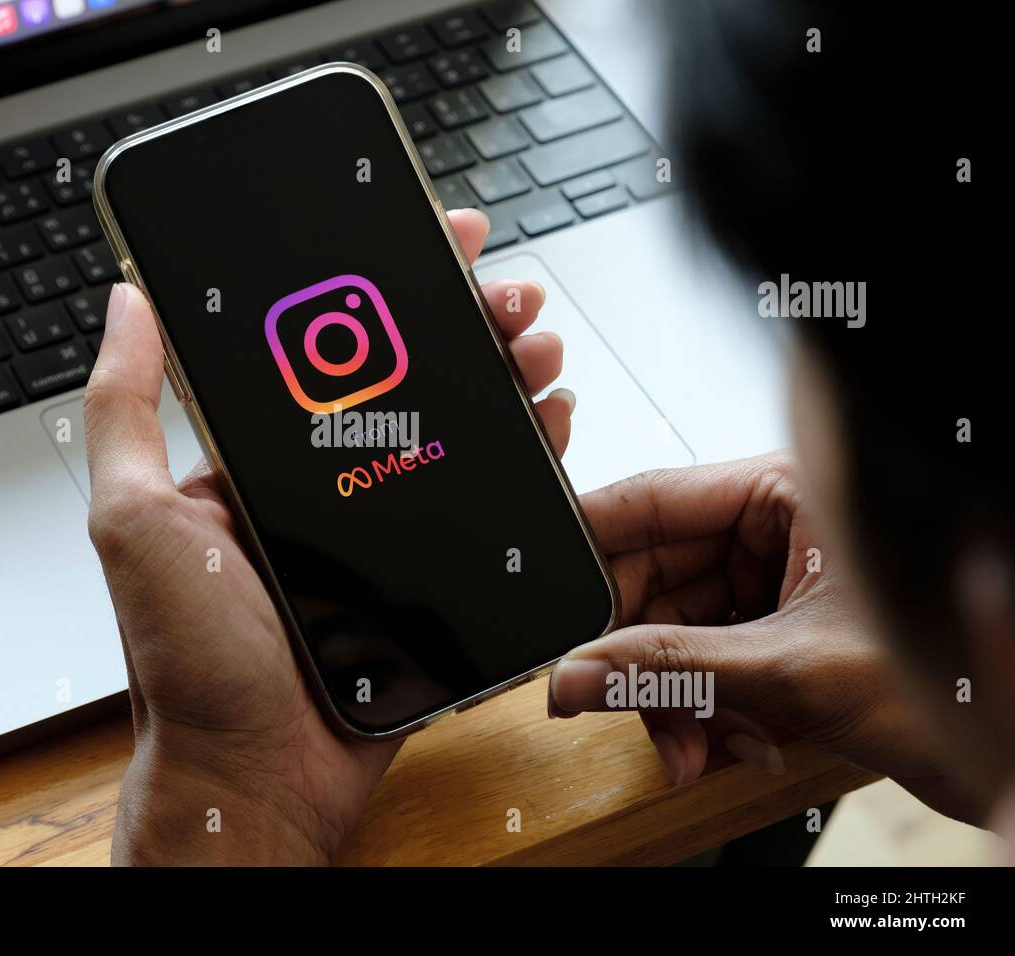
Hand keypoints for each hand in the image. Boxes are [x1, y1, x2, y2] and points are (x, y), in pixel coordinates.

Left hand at [84, 208, 574, 863]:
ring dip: (504, 375)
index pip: (327, 349)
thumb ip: (126, 412)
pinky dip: (526, 457)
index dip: (381, 289)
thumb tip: (125, 304)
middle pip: (408, 380)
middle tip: (503, 293)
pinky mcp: (429, 578)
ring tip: (534, 345)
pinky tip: (548, 421)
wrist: (256, 776)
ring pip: (458, 432)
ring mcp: (381, 532)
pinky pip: (487, 507)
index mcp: (257, 463)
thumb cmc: (187, 664)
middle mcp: (323, 488)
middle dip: (464, 323)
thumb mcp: (133, 521)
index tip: (427, 243)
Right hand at [550, 452, 979, 822]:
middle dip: (636, 654)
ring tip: (693, 745)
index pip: (650, 501)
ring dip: (672, 697)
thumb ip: (672, 668)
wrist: (1009, 743)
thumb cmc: (956, 676)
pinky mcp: (776, 630)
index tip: (541, 593)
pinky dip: (704, 710)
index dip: (587, 547)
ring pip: (672, 631)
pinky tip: (731, 742)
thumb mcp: (794, 669)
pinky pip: (703, 663)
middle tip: (610, 699)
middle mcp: (772, 528)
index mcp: (783, 490)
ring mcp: (772, 582)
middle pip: (652, 578)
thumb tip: (578, 673)